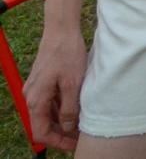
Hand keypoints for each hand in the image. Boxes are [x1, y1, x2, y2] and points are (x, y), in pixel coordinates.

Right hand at [24, 26, 87, 151]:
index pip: (40, 132)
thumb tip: (66, 128)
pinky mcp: (43, 82)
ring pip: (47, 114)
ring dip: (62, 122)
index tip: (73, 145)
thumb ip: (68, 109)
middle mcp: (32, 97)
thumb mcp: (73, 84)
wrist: (61, 30)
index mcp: (36, 100)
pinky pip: (50, 102)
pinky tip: (76, 109)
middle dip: (61, 134)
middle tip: (80, 137)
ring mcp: (37, 89)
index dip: (57, 142)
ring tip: (82, 125)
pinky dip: (61, 109)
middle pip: (43, 125)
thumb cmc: (67, 54)